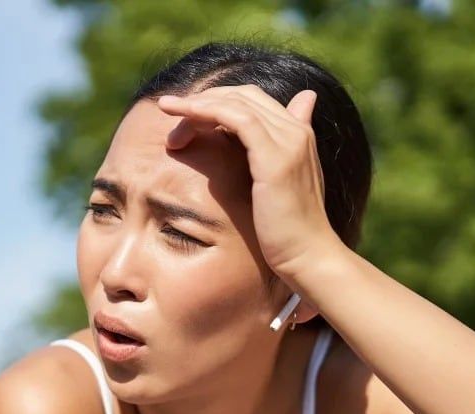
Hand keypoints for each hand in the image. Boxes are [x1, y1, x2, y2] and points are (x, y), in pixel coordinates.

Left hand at [156, 85, 340, 281]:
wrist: (308, 258)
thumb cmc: (288, 235)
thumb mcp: (276, 193)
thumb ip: (267, 167)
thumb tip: (261, 161)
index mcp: (298, 135)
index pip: (254, 100)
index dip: (218, 101)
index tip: (187, 116)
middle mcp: (296, 130)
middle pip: (243, 94)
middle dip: (204, 100)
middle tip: (171, 114)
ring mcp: (287, 141)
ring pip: (235, 101)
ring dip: (196, 103)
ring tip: (166, 110)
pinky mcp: (273, 157)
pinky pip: (234, 117)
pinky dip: (205, 111)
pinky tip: (181, 117)